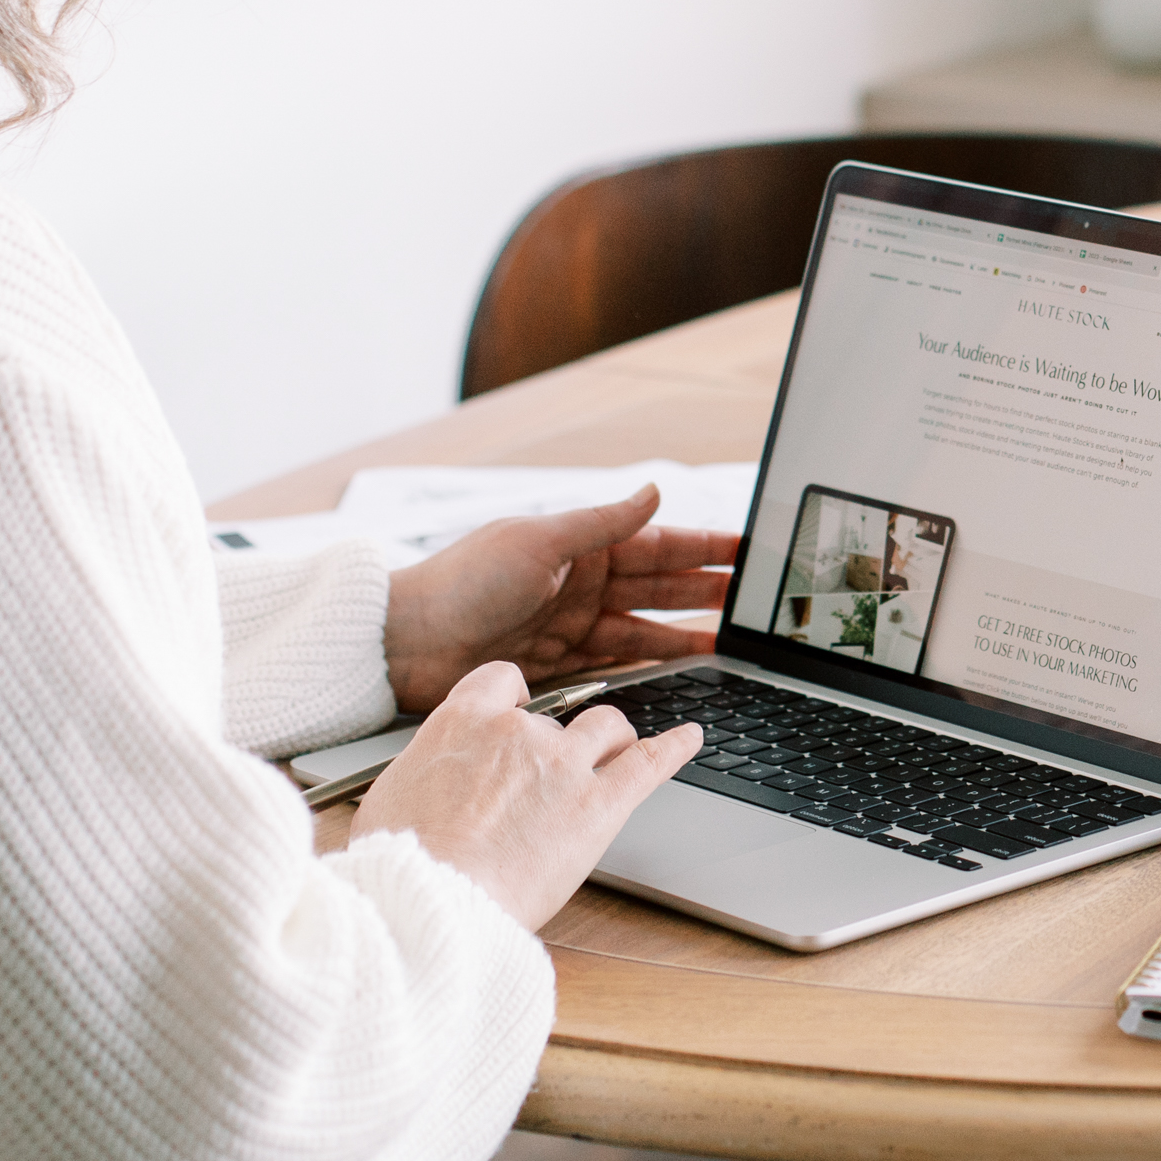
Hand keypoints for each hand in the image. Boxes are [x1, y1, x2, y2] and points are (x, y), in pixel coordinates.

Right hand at [352, 661, 697, 928]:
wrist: (430, 901)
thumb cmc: (400, 864)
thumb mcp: (389, 799)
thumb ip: (423, 774)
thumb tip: (424, 785)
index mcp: (462, 722)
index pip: (503, 681)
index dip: (516, 699)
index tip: (519, 713)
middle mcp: (518, 731)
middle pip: (557, 714)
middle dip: (558, 740)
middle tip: (552, 775)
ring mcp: (563, 764)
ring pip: (607, 728)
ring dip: (612, 742)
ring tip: (614, 758)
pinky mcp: (599, 806)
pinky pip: (649, 762)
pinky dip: (674, 748)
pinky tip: (691, 739)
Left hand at [381, 487, 739, 713]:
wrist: (406, 643)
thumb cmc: (461, 582)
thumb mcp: (537, 542)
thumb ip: (602, 523)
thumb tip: (654, 490)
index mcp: (579, 546)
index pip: (657, 542)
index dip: (703, 545)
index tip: (746, 548)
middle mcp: (582, 584)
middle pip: (660, 587)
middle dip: (708, 590)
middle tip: (753, 601)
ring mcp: (574, 626)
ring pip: (646, 630)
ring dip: (687, 633)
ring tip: (730, 641)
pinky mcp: (563, 667)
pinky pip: (620, 665)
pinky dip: (652, 667)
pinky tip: (682, 669)